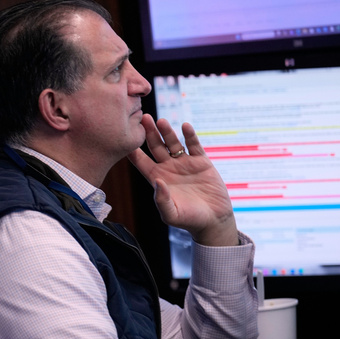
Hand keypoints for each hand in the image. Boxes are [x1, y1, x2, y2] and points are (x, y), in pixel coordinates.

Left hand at [127, 115, 237, 246]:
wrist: (213, 220)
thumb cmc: (189, 220)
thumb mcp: (171, 214)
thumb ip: (161, 200)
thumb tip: (157, 182)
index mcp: (157, 179)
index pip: (141, 162)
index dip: (133, 151)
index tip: (126, 138)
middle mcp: (168, 168)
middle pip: (155, 146)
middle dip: (149, 133)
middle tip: (143, 118)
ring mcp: (184, 163)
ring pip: (173, 143)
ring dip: (167, 132)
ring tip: (161, 121)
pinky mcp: (201, 162)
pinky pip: (194, 145)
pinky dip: (190, 136)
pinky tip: (185, 126)